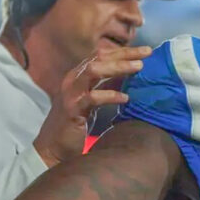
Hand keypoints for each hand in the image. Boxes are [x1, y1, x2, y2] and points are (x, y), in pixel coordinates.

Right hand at [34, 46, 151, 166]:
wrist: (52, 149)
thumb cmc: (75, 125)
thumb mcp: (93, 100)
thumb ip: (107, 85)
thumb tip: (129, 74)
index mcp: (78, 76)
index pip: (101, 55)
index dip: (123, 51)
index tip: (145, 50)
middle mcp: (73, 79)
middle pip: (99, 57)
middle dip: (125, 54)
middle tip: (147, 52)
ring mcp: (71, 93)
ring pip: (94, 70)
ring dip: (118, 67)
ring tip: (138, 68)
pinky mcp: (72, 110)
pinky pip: (93, 97)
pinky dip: (110, 95)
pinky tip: (126, 98)